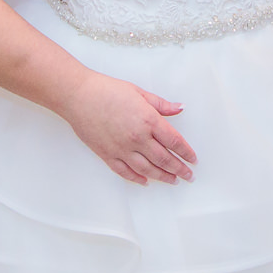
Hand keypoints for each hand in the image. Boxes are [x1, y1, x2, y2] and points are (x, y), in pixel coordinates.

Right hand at [64, 71, 197, 185]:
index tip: (193, 159)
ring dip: (162, 177)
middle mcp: (137, 137)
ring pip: (148, 169)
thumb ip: (161, 104)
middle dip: (179, 169)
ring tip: (173, 181)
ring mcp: (122, 148)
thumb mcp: (139, 92)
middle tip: (189, 176)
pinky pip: (125, 172)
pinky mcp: (107, 154)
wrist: (78, 96)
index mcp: (148, 120)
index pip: (174, 141)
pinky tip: (145, 181)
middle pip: (164, 159)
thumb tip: (179, 108)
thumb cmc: (107, 90)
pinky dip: (137, 178)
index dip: (186, 152)